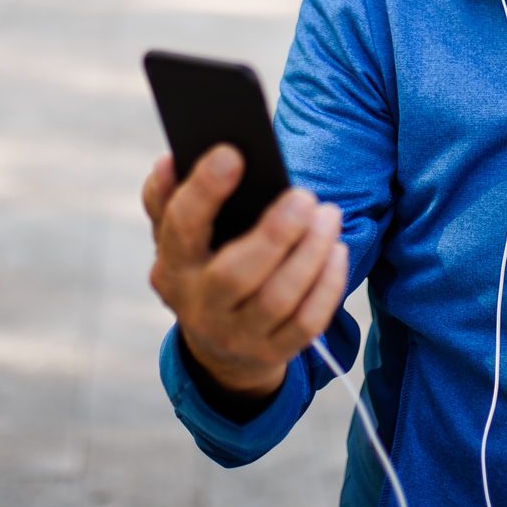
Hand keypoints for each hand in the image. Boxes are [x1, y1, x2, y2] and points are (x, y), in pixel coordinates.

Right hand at [142, 146, 348, 397]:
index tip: (232, 154)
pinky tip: (336, 250)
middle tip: (305, 196)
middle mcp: (199, 306)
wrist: (217, 342)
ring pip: (278, 299)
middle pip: (234, 274)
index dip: (203, 191)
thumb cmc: (203, 265)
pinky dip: (327, 284)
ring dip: (310, 253)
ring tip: (329, 215)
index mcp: (172, 265)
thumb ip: (169, 196)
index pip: (181, 227)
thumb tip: (170, 160)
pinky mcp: (271, 352)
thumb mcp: (178, 237)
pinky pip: (307, 322)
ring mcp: (236, 335)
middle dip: (274, 233)